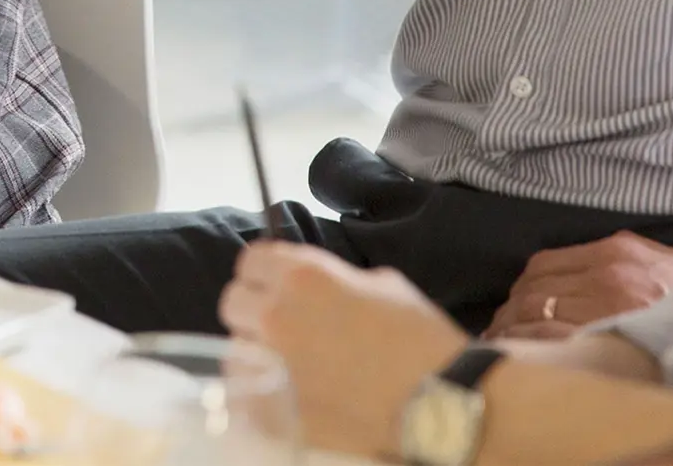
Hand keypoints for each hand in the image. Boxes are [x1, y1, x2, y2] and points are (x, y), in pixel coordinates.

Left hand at [221, 242, 464, 459]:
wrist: (439, 401)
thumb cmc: (418, 337)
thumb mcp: (381, 283)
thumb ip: (335, 279)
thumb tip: (315, 288)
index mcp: (302, 276)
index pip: (249, 261)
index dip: (263, 273)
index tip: (275, 285)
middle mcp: (277, 315)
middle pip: (233, 303)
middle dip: (253, 310)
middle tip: (279, 325)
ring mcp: (272, 365)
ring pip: (234, 349)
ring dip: (255, 352)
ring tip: (283, 363)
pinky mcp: (274, 410)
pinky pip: (241, 394)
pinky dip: (256, 393)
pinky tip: (281, 393)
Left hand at [485, 231, 672, 340]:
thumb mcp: (670, 268)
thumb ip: (635, 263)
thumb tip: (600, 272)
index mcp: (617, 251)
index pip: (546, 264)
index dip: (525, 288)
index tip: (514, 306)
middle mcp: (606, 269)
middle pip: (535, 286)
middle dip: (512, 309)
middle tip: (500, 329)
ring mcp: (606, 302)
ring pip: (536, 310)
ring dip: (513, 327)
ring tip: (501, 345)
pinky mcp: (608, 331)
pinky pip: (551, 337)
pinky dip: (528, 344)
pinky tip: (519, 355)